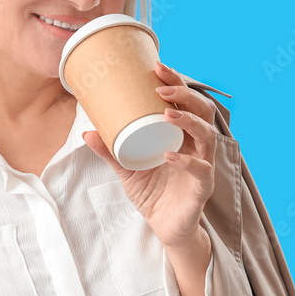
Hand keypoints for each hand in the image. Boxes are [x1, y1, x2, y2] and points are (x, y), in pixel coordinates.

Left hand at [82, 61, 216, 246]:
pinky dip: (186, 161)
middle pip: (202, 111)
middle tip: (160, 87)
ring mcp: (203, 165)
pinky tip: (170, 155)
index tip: (157, 67)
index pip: (185, 101)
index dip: (176, 83)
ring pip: (208, 136)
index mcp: (182, 135)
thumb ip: (110, 151)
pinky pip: (201, 170)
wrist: (165, 228)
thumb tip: (87, 131)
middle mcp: (196, 146)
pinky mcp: (203, 187)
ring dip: (188, 121)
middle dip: (185, 94)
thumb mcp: (126, 169)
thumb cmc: (152, 194)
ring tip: (167, 113)